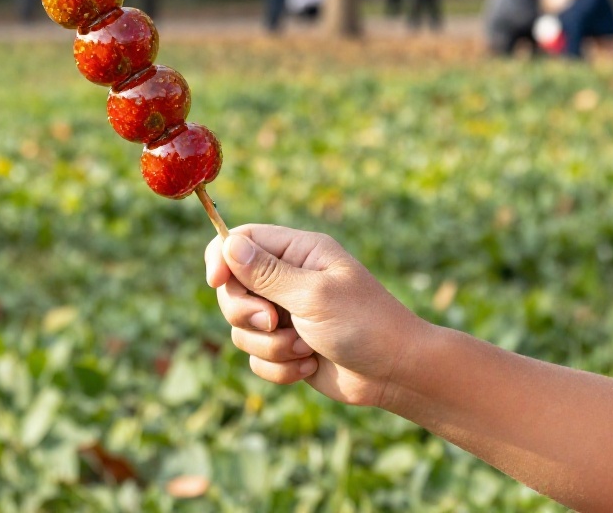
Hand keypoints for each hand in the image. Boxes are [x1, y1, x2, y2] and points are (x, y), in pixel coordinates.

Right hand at [206, 225, 423, 407]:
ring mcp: (286, 315)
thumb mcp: (314, 294)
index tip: (216, 281)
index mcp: (299, 252)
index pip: (241, 240)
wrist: (396, 373)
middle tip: (273, 322)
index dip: (221, 258)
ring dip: (269, 346)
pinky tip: (309, 366)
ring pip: (241, 328)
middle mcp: (288, 279)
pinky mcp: (287, 348)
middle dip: (245, 311)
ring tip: (305, 349)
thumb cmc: (364, 324)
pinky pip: (256, 358)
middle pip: (232, 288)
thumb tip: (228, 244)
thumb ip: (267, 272)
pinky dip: (279, 367)